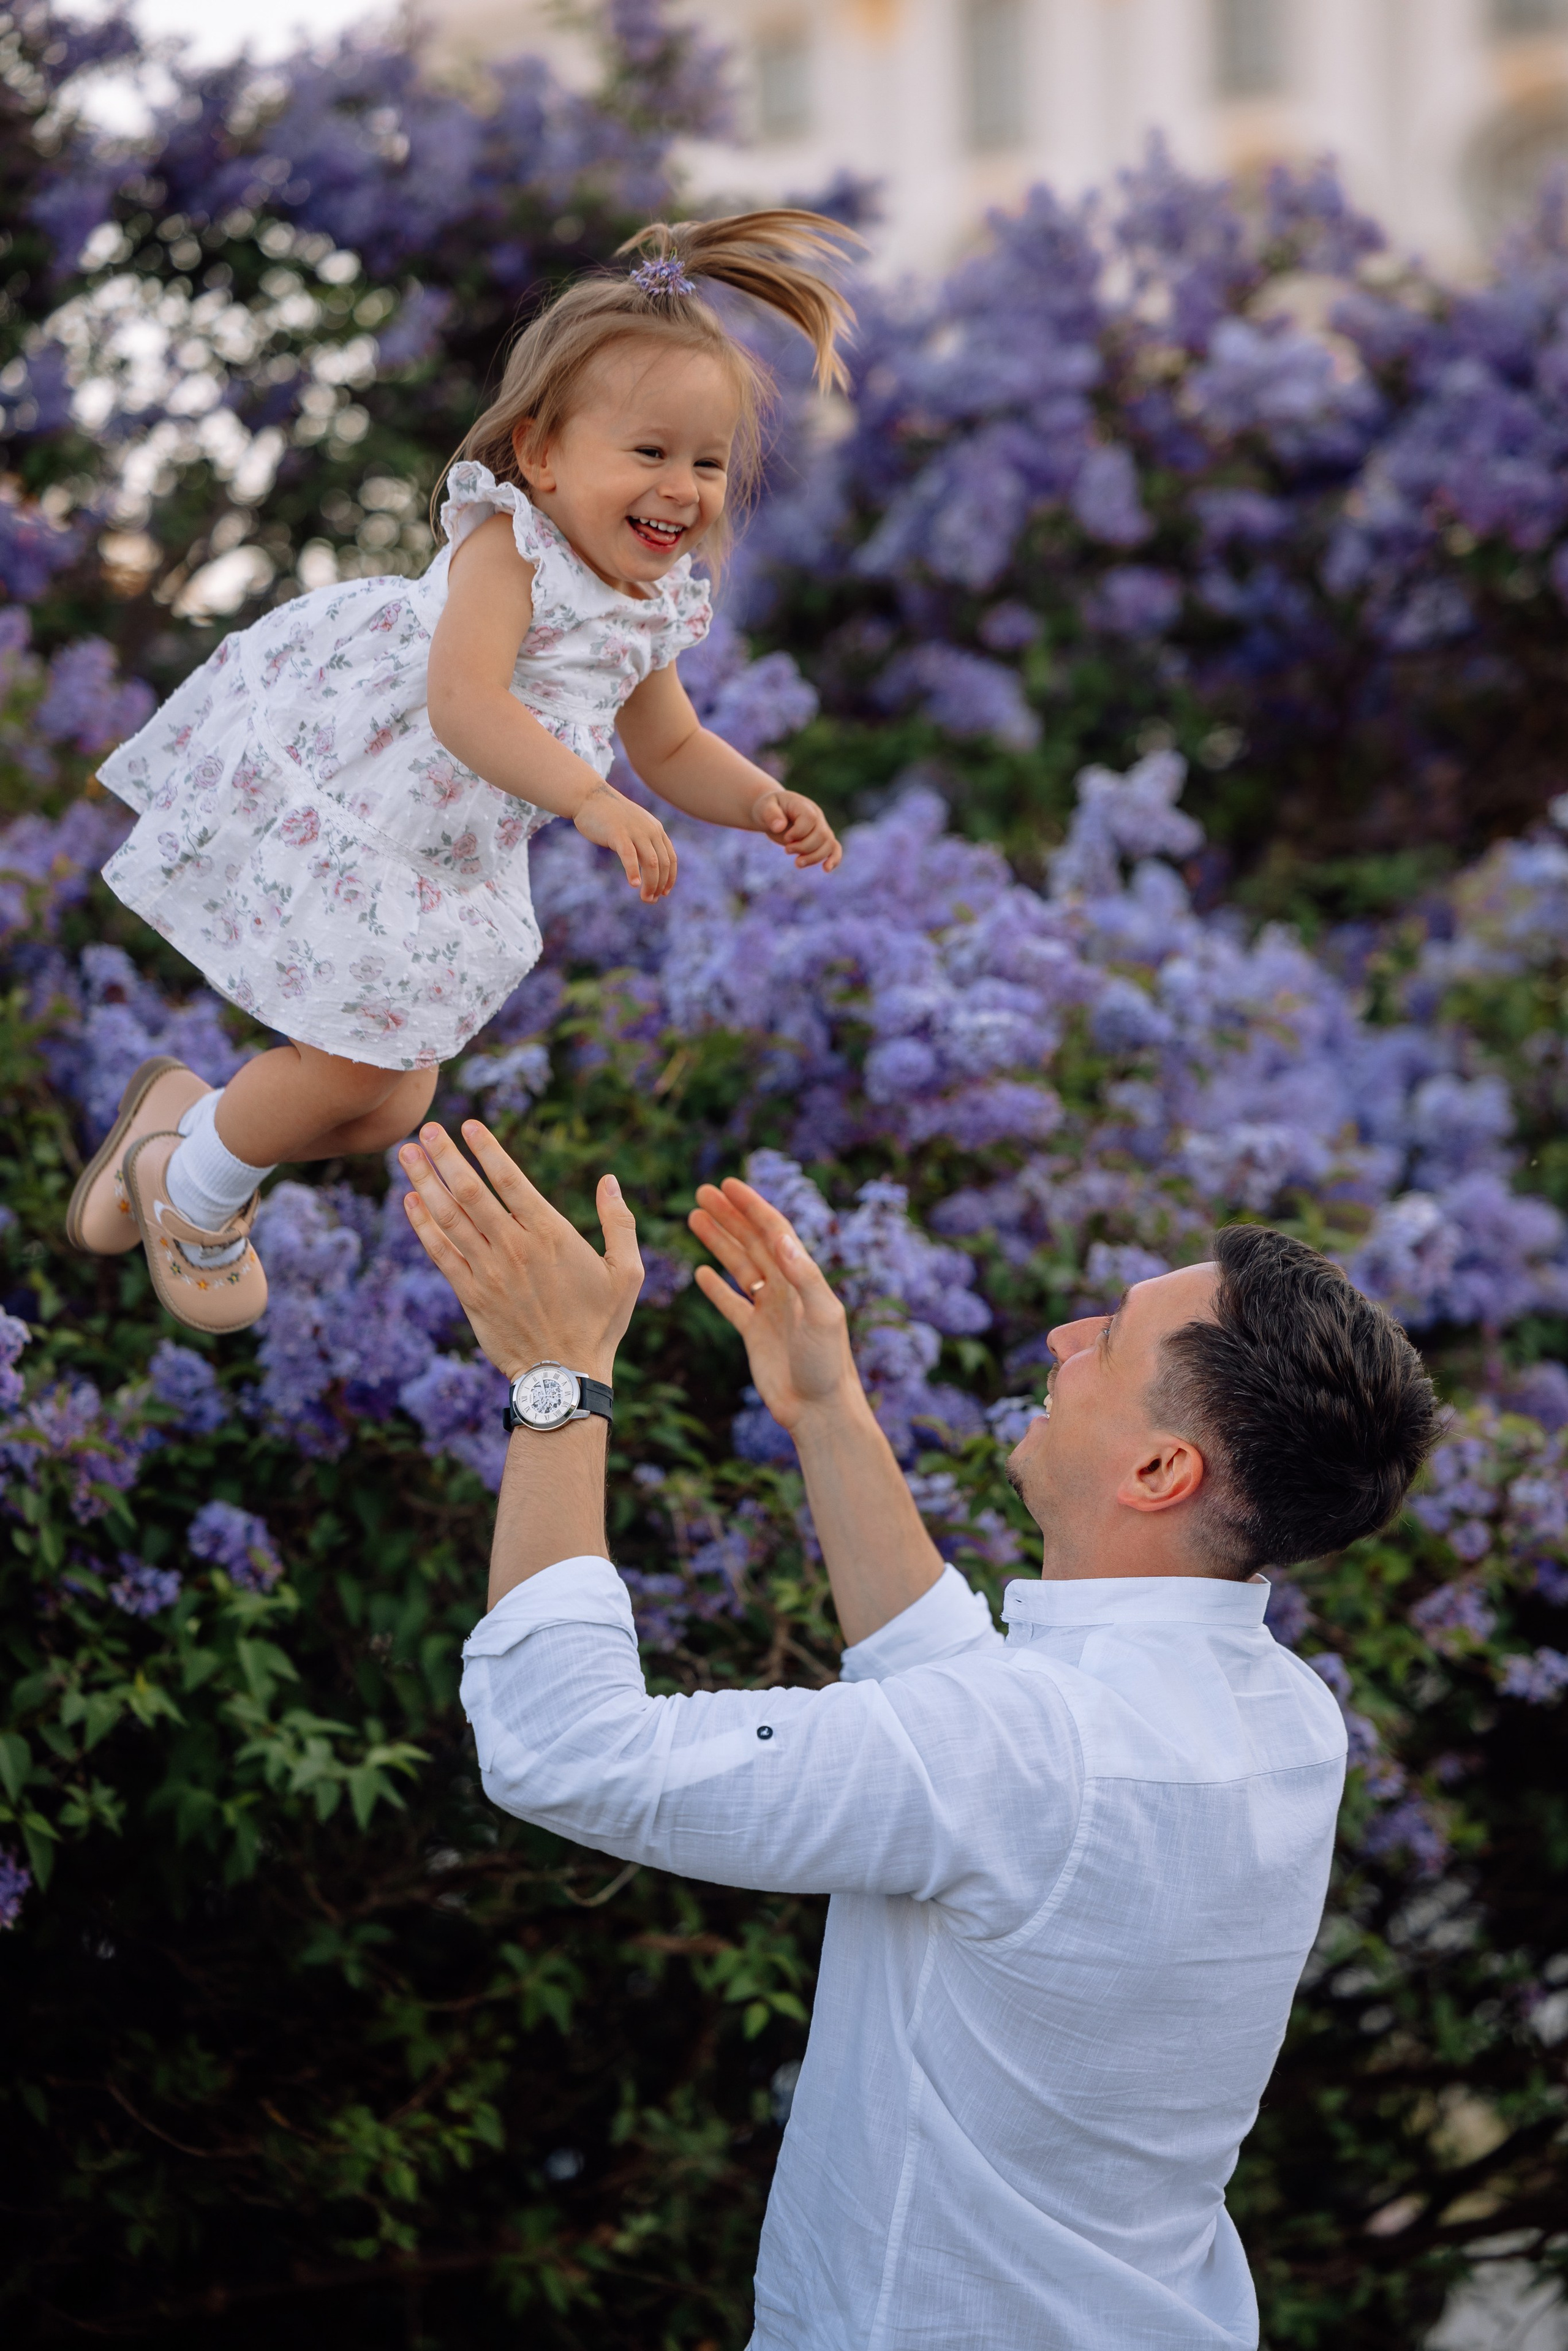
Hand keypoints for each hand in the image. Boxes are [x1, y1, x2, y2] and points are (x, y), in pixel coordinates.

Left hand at [398, 1120, 642, 1383]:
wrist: (564, 1376)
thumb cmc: (600, 1323)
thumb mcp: (627, 1272)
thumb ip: (618, 1222)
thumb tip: (609, 1180)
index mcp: (551, 1234)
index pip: (510, 1179)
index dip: (486, 1149)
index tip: (468, 1125)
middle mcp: (514, 1246)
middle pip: (470, 1191)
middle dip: (445, 1156)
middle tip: (426, 1129)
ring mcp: (488, 1271)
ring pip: (449, 1217)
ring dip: (425, 1182)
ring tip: (406, 1154)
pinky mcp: (471, 1294)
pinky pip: (440, 1252)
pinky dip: (422, 1225)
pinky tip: (409, 1201)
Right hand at [573, 780, 677, 900]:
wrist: (591, 797)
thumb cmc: (611, 816)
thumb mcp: (635, 826)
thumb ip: (644, 841)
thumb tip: (648, 863)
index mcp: (656, 830)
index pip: (670, 858)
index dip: (670, 878)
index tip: (664, 893)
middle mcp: (650, 830)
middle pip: (662, 863)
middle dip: (659, 885)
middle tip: (651, 900)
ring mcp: (635, 831)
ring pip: (651, 862)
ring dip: (650, 884)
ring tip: (646, 898)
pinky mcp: (618, 833)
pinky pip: (630, 856)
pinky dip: (633, 872)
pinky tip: (634, 884)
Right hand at [688, 1178, 862, 1431]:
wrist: (819, 1410)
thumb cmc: (827, 1364)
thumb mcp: (823, 1315)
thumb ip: (805, 1276)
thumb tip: (782, 1238)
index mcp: (802, 1278)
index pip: (774, 1231)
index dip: (751, 1206)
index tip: (728, 1184)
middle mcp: (785, 1288)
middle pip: (752, 1241)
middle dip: (729, 1216)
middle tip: (702, 1192)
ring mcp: (769, 1310)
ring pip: (739, 1266)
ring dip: (719, 1241)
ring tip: (695, 1217)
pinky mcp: (755, 1335)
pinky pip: (732, 1303)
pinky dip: (716, 1288)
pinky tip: (701, 1272)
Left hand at [753, 788, 841, 872]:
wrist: (772, 814)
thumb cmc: (768, 809)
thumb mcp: (764, 807)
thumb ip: (771, 815)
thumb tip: (779, 827)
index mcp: (803, 805)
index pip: (810, 819)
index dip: (799, 832)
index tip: (786, 838)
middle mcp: (817, 816)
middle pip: (822, 834)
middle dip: (804, 847)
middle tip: (786, 850)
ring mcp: (821, 828)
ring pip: (829, 844)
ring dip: (814, 857)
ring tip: (797, 863)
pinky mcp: (821, 840)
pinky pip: (835, 848)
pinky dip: (833, 859)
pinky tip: (826, 869)